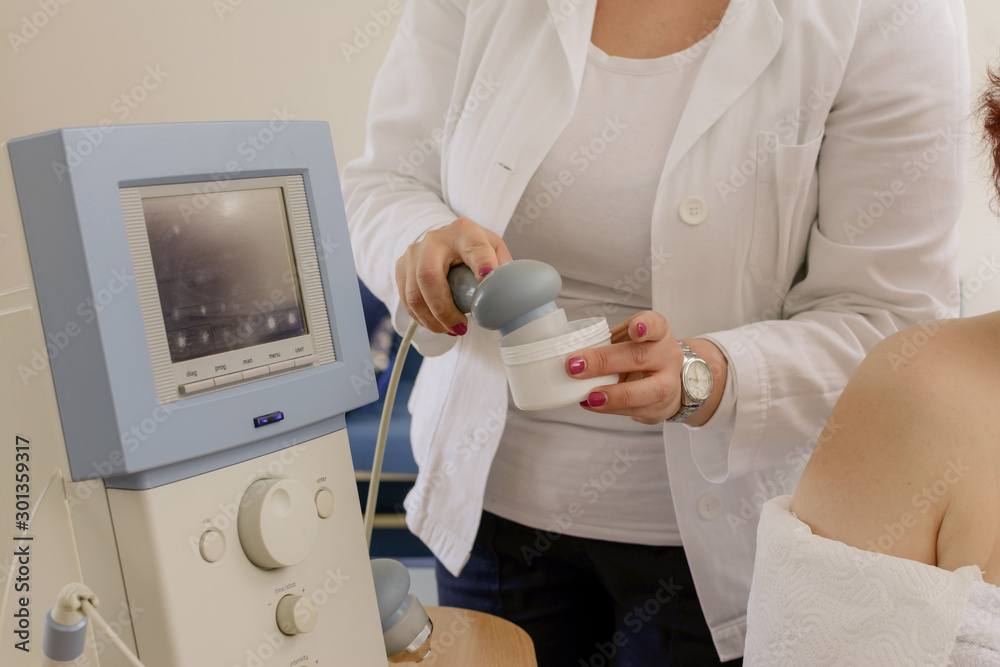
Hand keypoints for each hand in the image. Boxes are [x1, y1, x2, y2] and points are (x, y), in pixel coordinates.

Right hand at [395, 217, 512, 334]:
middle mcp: (435, 239)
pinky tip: (438, 325)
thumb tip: (506, 295)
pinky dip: (422, 318)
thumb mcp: (495, 252)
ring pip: (414, 293)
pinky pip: (406, 300)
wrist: (448, 241)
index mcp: (465, 232)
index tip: (488, 275)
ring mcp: (414, 253)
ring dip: (432, 319)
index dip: (481, 261)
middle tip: (461, 327)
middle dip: (443, 309)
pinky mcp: (402, 267)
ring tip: (452, 330)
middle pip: (429, 276)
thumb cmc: (475, 250)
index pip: (474, 246)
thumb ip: (503, 270)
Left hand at [566, 312, 726, 425]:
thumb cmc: (640, 354)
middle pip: (639, 357)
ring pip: (647, 391)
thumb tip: (570, 355)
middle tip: (575, 367)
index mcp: (659, 332)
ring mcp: (668, 383)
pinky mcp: (659, 407)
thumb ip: (607, 343)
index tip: (635, 330)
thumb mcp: (628, 340)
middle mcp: (667, 356)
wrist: (668, 381)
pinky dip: (610, 408)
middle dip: (604, 362)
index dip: (645, 326)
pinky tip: (591, 404)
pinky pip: (635, 410)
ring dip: (614, 396)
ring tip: (590, 397)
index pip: (656, 324)